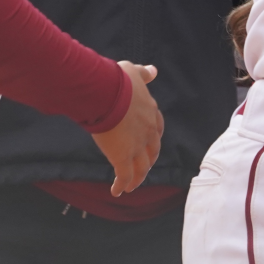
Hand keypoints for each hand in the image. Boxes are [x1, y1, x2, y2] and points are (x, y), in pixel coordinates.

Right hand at [92, 62, 163, 195]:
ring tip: (132, 186)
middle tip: (143, 167)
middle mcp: (148, 131)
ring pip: (141, 168)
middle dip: (148, 160)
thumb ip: (144, 74)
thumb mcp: (133, 73)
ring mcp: (136, 146)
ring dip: (137, 178)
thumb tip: (153, 71)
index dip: (153, 137)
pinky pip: (124, 176)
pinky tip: (117, 192)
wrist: (107, 94)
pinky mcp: (122, 158)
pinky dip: (122, 185)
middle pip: (152, 151)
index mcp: (150, 112)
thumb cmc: (117, 81)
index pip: (156, 128)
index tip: (150, 141)